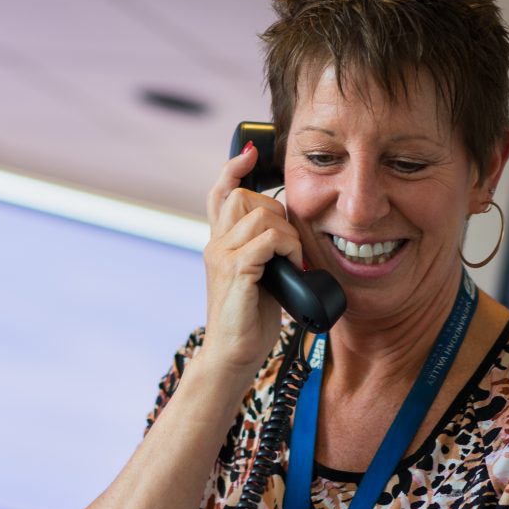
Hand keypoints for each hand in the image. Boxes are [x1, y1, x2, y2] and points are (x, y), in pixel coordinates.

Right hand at [202, 144, 302, 373]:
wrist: (232, 355)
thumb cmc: (249, 321)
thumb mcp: (259, 277)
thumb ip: (264, 252)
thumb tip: (288, 234)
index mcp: (220, 243)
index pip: (220, 193)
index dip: (233, 168)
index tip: (251, 153)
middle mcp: (216, 244)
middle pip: (243, 195)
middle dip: (276, 210)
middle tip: (289, 244)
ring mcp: (222, 256)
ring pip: (260, 214)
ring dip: (287, 233)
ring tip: (292, 259)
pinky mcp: (235, 271)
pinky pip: (266, 239)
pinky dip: (286, 247)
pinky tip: (291, 266)